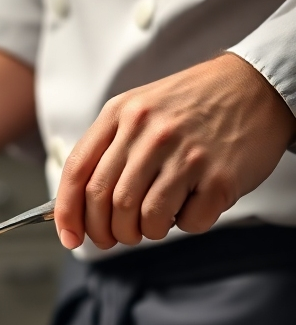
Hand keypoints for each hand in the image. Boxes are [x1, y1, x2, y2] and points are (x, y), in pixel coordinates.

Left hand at [55, 53, 295, 249]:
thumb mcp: (139, 108)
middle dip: (103, 231)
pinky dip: (183, 225)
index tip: (69, 236)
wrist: (257, 86)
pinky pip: (187, 222)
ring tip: (151, 225)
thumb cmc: (192, 104)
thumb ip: (108, 147)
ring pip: (142, 217)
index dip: (67, 212)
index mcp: (122, 114)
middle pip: (105, 200)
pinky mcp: (219, 177)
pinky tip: (189, 207)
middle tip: (112, 238)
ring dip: (141, 232)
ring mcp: (186, 155)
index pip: (78, 172)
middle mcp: (150, 133)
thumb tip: (77, 202)